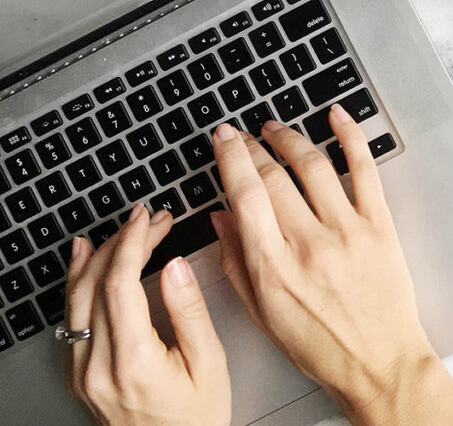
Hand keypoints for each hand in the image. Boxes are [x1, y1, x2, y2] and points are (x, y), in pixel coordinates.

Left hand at [64, 205, 230, 425]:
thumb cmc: (196, 419)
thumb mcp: (210, 363)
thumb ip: (189, 311)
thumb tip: (176, 265)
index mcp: (134, 362)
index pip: (119, 284)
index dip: (133, 241)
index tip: (149, 217)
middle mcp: (98, 368)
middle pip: (94, 285)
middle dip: (122, 241)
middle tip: (149, 218)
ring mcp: (82, 373)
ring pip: (75, 299)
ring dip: (98, 257)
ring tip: (119, 229)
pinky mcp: (79, 375)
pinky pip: (72, 319)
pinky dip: (79, 283)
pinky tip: (87, 263)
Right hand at [211, 108, 452, 425]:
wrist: (379, 362)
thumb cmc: (321, 345)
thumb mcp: (263, 315)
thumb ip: (236, 263)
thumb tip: (220, 217)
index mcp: (274, 269)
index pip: (246, 196)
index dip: (231, 158)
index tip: (224, 139)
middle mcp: (309, 245)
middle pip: (274, 177)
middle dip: (253, 146)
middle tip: (243, 134)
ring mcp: (347, 231)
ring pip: (313, 165)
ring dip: (290, 138)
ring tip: (276, 128)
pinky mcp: (379, 224)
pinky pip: (364, 168)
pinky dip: (349, 136)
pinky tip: (336, 116)